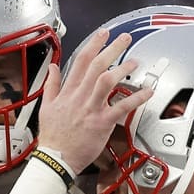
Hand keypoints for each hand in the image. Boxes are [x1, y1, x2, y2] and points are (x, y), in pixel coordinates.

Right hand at [37, 29, 152, 173]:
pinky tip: (147, 92)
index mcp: (68, 91)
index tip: (103, 34)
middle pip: (97, 66)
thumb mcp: (46, 106)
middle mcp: (80, 96)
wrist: (55, 158)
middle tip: (124, 38)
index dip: (93, 45)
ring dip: (122, 69)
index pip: (81, 61)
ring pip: (107, 81)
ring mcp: (91, 109)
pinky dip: (136, 98)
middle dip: (111, 49)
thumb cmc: (53, 137)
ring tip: (135, 62)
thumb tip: (52, 67)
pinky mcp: (101, 123)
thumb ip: (51, 85)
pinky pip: (121, 107)